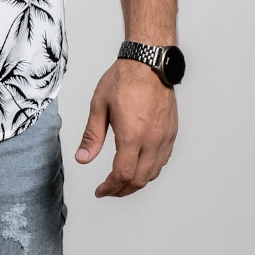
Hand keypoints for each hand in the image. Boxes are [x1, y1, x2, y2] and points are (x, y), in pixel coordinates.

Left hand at [75, 58, 177, 196]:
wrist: (149, 63)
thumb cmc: (124, 79)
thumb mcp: (99, 105)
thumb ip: (91, 136)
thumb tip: (82, 159)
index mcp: (133, 134)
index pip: (123, 174)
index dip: (110, 188)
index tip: (100, 191)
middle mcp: (153, 139)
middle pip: (140, 180)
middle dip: (122, 190)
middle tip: (108, 190)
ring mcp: (165, 137)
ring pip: (153, 173)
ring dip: (137, 182)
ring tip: (121, 181)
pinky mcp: (171, 132)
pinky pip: (162, 160)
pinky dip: (150, 170)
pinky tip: (139, 166)